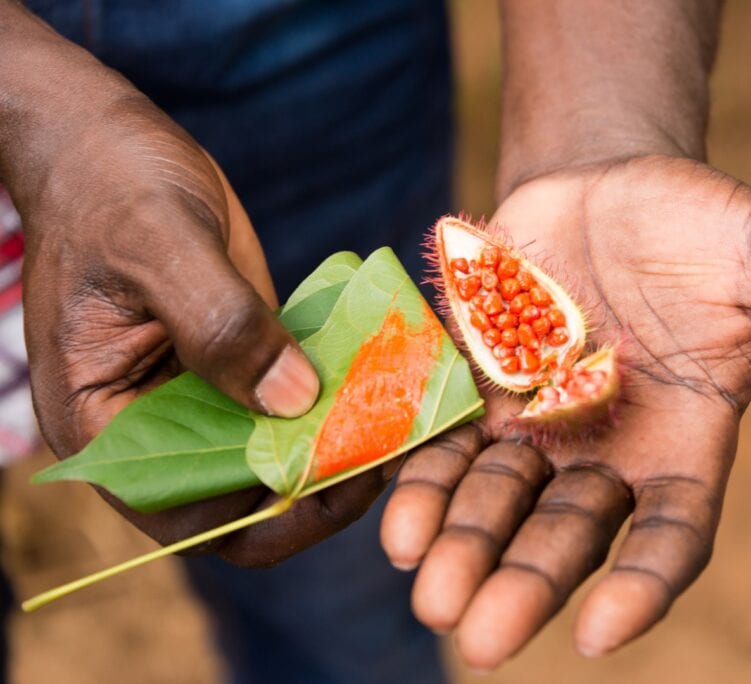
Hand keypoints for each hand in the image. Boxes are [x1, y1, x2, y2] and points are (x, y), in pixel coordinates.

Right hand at [2, 26, 386, 565]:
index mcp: (106, 425)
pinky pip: (290, 400)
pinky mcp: (237, 362)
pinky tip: (385, 376)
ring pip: (275, 454)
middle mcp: (153, 427)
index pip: (192, 515)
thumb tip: (295, 403)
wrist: (106, 145)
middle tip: (396, 447)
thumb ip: (222, 327)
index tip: (348, 476)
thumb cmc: (112, 187)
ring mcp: (198, 396)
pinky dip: (336, 397)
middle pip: (244, 499)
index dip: (273, 513)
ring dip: (338, 443)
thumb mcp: (163, 248)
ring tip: (403, 416)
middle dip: (320, 485)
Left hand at [381, 155, 750, 666]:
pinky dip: (425, 487)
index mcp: (686, 443)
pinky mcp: (481, 390)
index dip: (641, 584)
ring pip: (501, 504)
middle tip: (477, 640)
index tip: (602, 633)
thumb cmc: (702, 225)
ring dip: (465, 551)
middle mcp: (609, 451)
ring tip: (429, 596)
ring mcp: (539, 425)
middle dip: (526, 584)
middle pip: (568, 535)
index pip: (670, 535)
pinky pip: (448, 450)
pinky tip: (397, 525)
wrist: (609, 184)